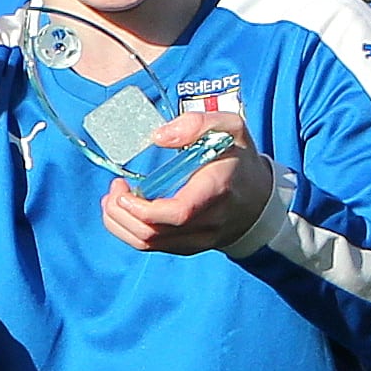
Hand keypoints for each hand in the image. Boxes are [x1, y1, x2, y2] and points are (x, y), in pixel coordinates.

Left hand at [101, 109, 270, 256]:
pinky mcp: (186, 247)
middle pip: (153, 232)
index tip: (125, 189)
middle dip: (121, 212)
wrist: (257, 198)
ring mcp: (197, 239)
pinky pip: (150, 246)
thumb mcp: (230, 128)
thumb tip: (159, 137)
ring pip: (147, 244)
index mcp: (217, 190)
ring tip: (113, 198)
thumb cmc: (238, 159)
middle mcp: (208, 221)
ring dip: (119, 222)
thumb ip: (198, 123)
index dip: (143, 208)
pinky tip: (122, 210)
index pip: (178, 213)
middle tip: (115, 188)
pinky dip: (127, 230)